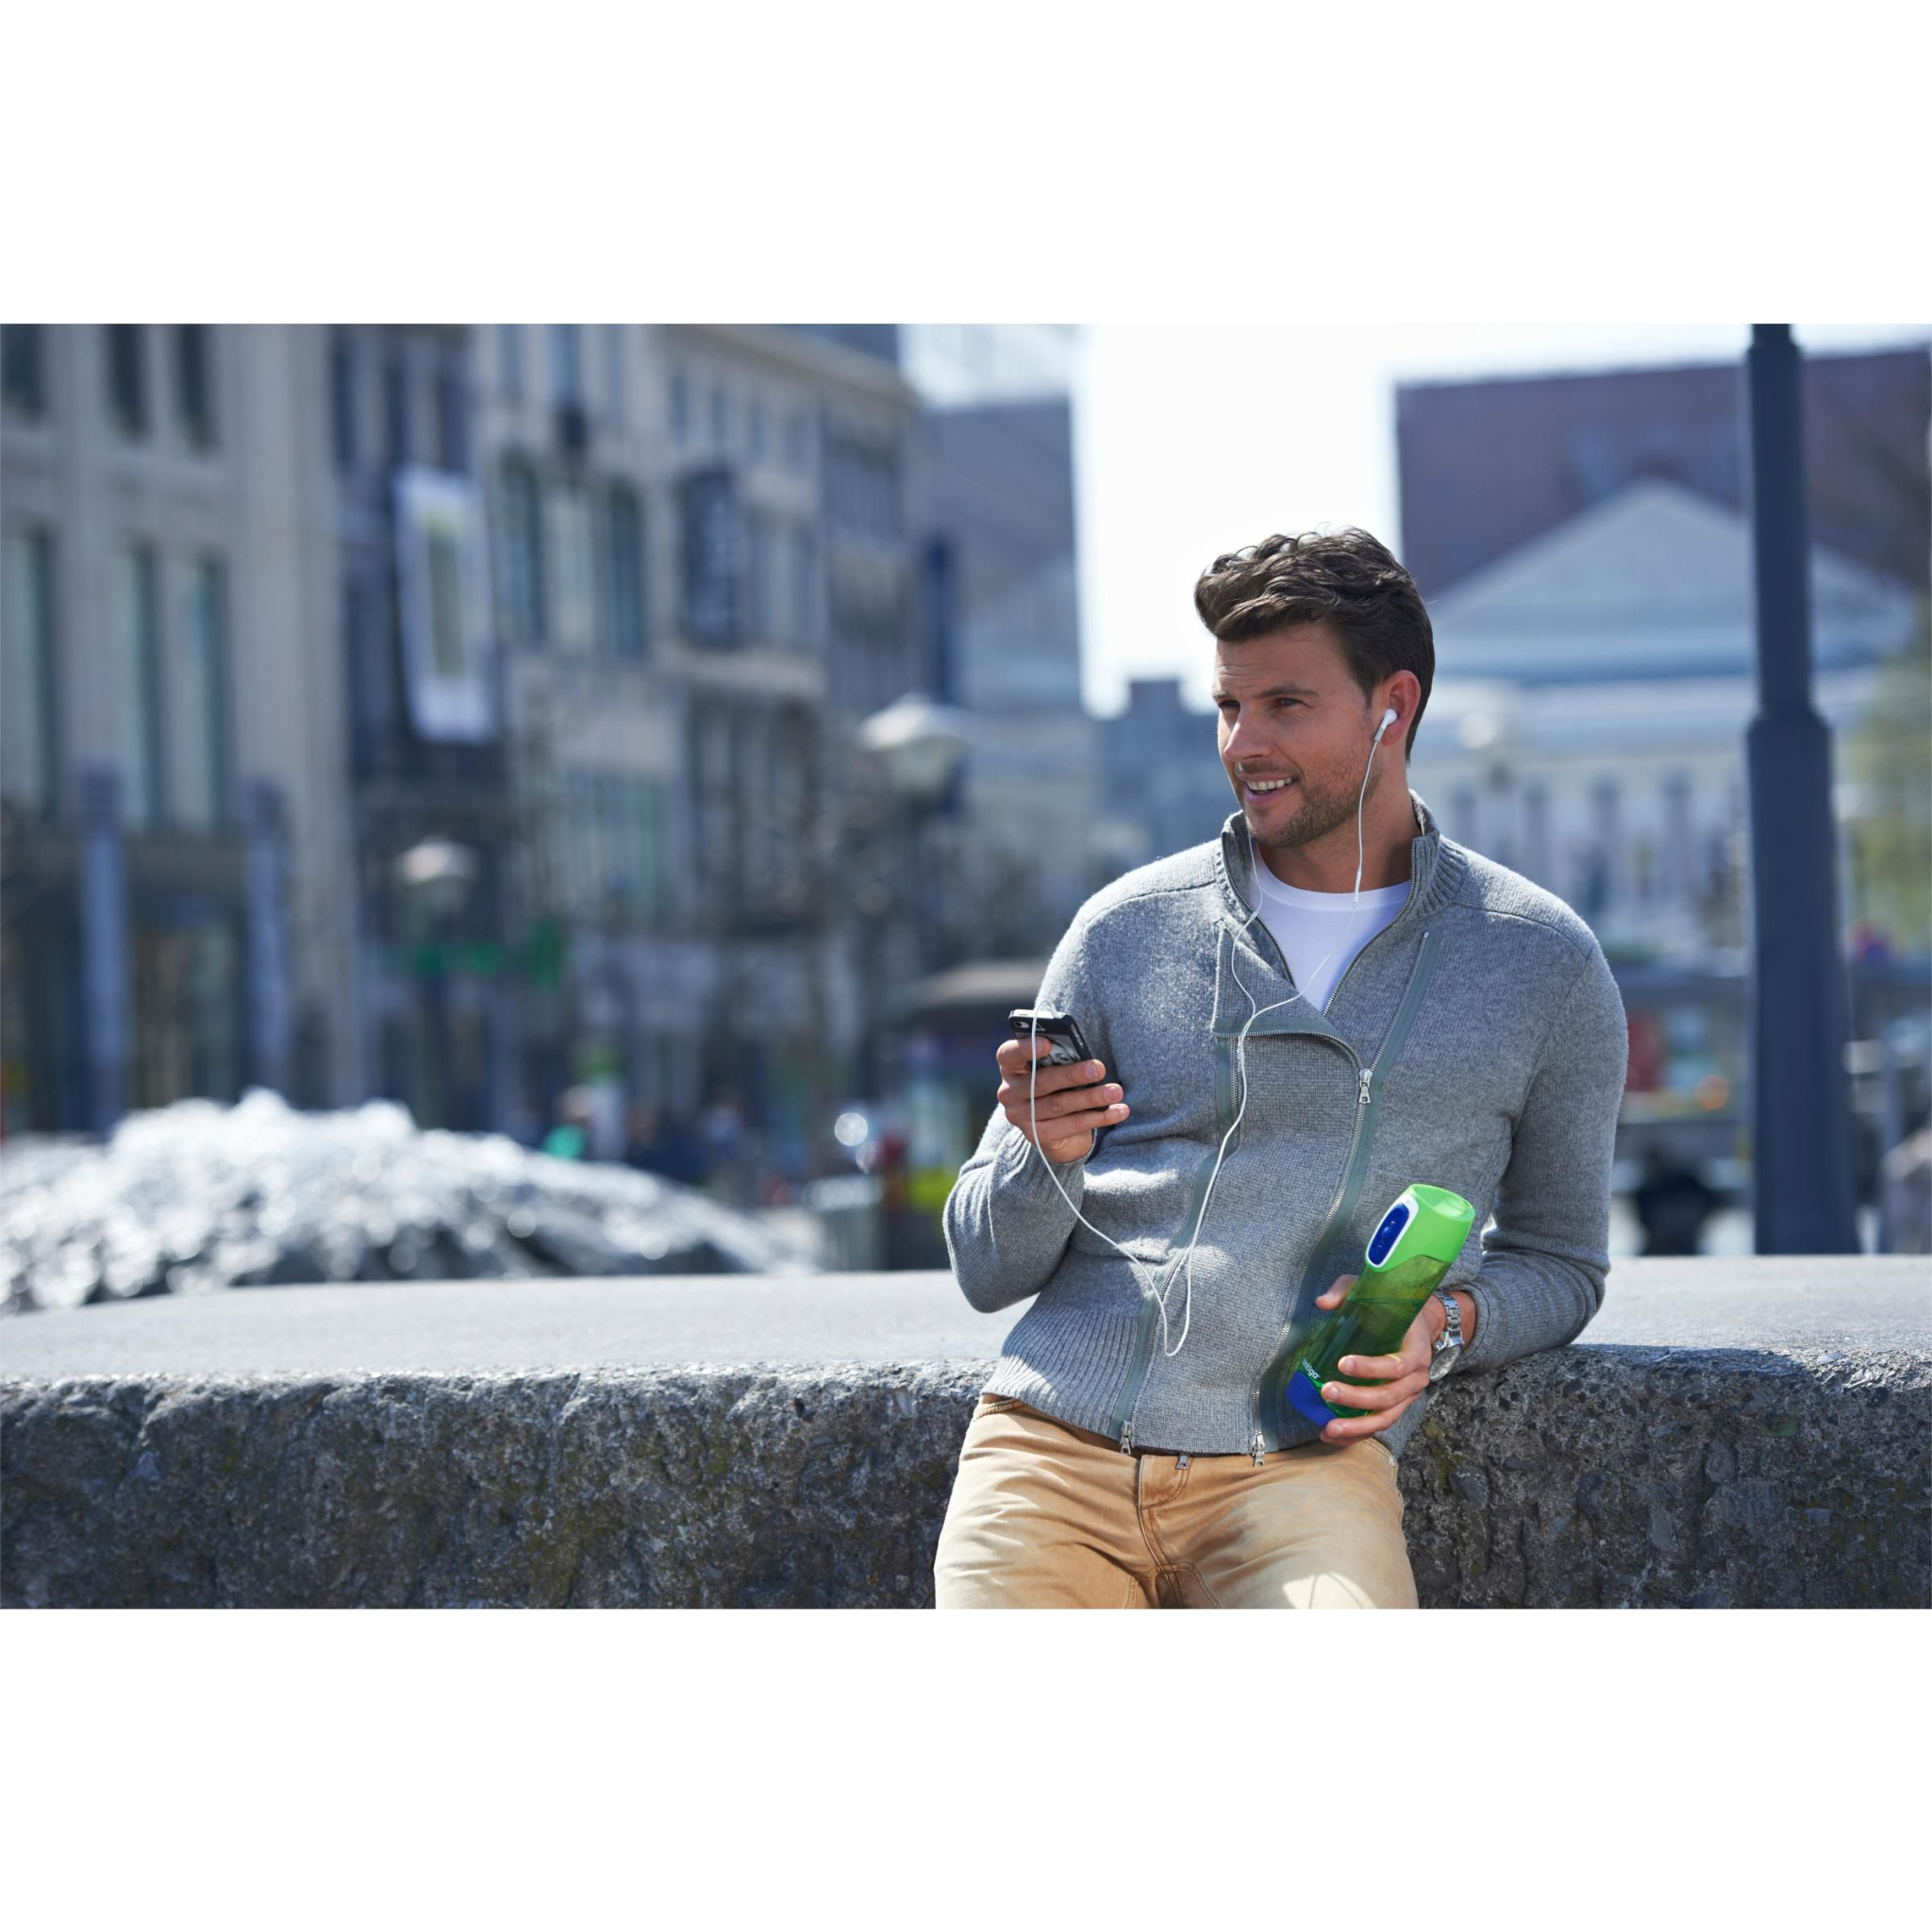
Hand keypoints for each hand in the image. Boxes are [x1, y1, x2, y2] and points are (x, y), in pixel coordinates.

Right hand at [994, 1035, 1128, 1164]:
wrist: (1054, 1128)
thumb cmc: (1058, 1085)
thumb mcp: (1056, 1069)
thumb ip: (1061, 1060)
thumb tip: (1086, 1058)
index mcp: (1011, 1067)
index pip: (1009, 1054)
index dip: (1026, 1048)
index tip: (1048, 1043)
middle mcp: (1009, 1093)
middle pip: (1041, 1082)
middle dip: (1073, 1074)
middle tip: (1098, 1069)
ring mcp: (1021, 1116)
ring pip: (1059, 1105)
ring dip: (1091, 1097)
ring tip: (1115, 1091)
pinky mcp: (1037, 1136)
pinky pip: (1070, 1126)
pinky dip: (1098, 1117)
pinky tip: (1118, 1111)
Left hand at [1308, 1273, 1434, 1442]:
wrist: (1417, 1326)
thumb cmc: (1390, 1309)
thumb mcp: (1372, 1292)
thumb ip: (1347, 1292)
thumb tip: (1322, 1303)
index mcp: (1416, 1350)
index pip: (1397, 1365)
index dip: (1371, 1368)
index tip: (1342, 1363)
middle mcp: (1416, 1378)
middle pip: (1389, 1397)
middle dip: (1357, 1399)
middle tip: (1326, 1392)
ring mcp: (1407, 1396)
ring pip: (1385, 1418)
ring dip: (1357, 1426)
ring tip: (1329, 1428)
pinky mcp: (1395, 1406)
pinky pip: (1378, 1424)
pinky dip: (1356, 1433)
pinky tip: (1331, 1434)